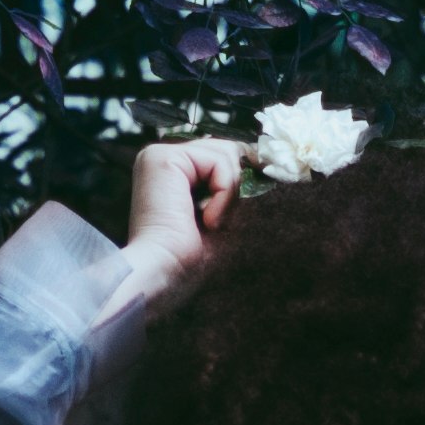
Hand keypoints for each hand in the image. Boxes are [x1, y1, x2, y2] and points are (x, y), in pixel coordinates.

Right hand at [122, 136, 248, 287]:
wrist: (166, 275)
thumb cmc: (193, 260)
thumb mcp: (224, 215)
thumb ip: (236, 185)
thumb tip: (265, 161)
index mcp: (173, 175)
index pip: (222, 158)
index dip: (245, 177)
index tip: (248, 206)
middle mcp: (163, 160)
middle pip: (227, 150)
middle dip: (238, 186)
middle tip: (222, 222)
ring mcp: (160, 155)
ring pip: (226, 153)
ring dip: (230, 193)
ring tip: (211, 224)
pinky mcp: (163, 158)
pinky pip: (218, 161)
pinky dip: (224, 192)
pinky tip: (207, 220)